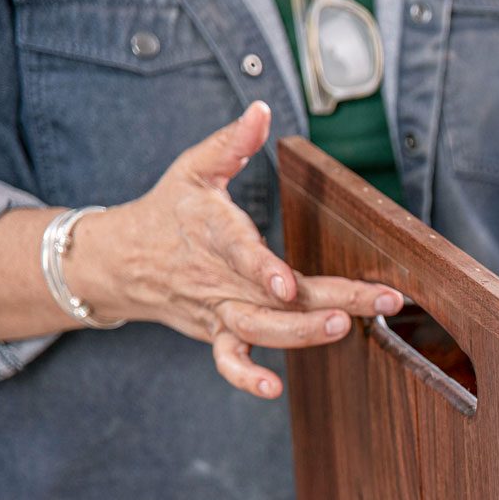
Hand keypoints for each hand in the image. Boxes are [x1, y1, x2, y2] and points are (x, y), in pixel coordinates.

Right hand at [71, 101, 402, 397]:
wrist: (121, 259)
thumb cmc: (168, 209)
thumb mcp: (193, 168)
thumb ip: (231, 143)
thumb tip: (261, 110)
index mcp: (213, 231)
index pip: (240, 252)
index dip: (263, 269)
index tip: (289, 284)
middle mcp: (219, 277)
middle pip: (276, 296)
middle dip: (329, 301)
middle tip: (377, 302)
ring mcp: (219, 309)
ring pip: (262, 329)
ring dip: (302, 335)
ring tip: (343, 328)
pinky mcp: (217, 332)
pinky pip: (229, 360)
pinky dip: (246, 377)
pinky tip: (274, 389)